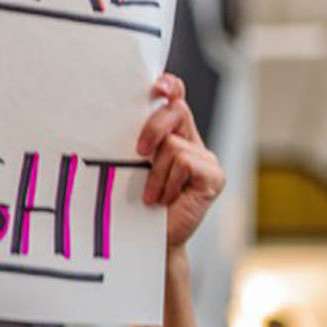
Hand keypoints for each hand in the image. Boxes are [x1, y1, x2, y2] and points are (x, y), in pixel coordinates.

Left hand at [136, 74, 225, 250]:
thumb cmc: (135, 205)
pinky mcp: (213, 176)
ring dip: (155, 173)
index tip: (158, 85)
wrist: (148, 242)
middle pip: (176, 111)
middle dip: (153, 127)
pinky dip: (167, 181)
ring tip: (151, 195)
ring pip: (174, 144)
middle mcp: (193, 143)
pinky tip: (163, 199)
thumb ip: (136, 143)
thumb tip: (113, 118)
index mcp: (173, 136)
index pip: (176, 100)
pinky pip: (185, 163)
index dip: (170, 87)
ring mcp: (206, 159)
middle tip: (139, 152)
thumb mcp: (131, 167)